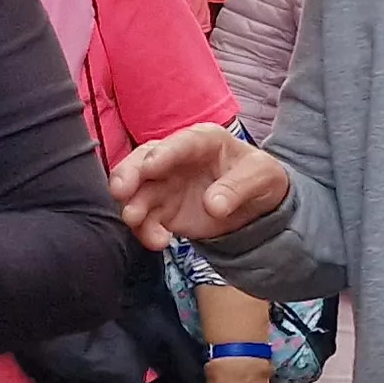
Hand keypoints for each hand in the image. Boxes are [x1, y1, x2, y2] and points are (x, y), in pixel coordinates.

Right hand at [110, 123, 290, 248]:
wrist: (256, 205)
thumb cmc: (258, 177)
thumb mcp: (262, 176)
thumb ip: (239, 187)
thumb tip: (214, 205)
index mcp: (202, 140)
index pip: (180, 143)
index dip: (163, 154)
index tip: (150, 167)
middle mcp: (175, 159)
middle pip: (143, 161)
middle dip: (128, 174)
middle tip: (121, 191)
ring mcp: (164, 184)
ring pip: (137, 191)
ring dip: (131, 205)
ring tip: (135, 220)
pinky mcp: (161, 209)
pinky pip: (145, 219)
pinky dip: (145, 230)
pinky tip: (157, 241)